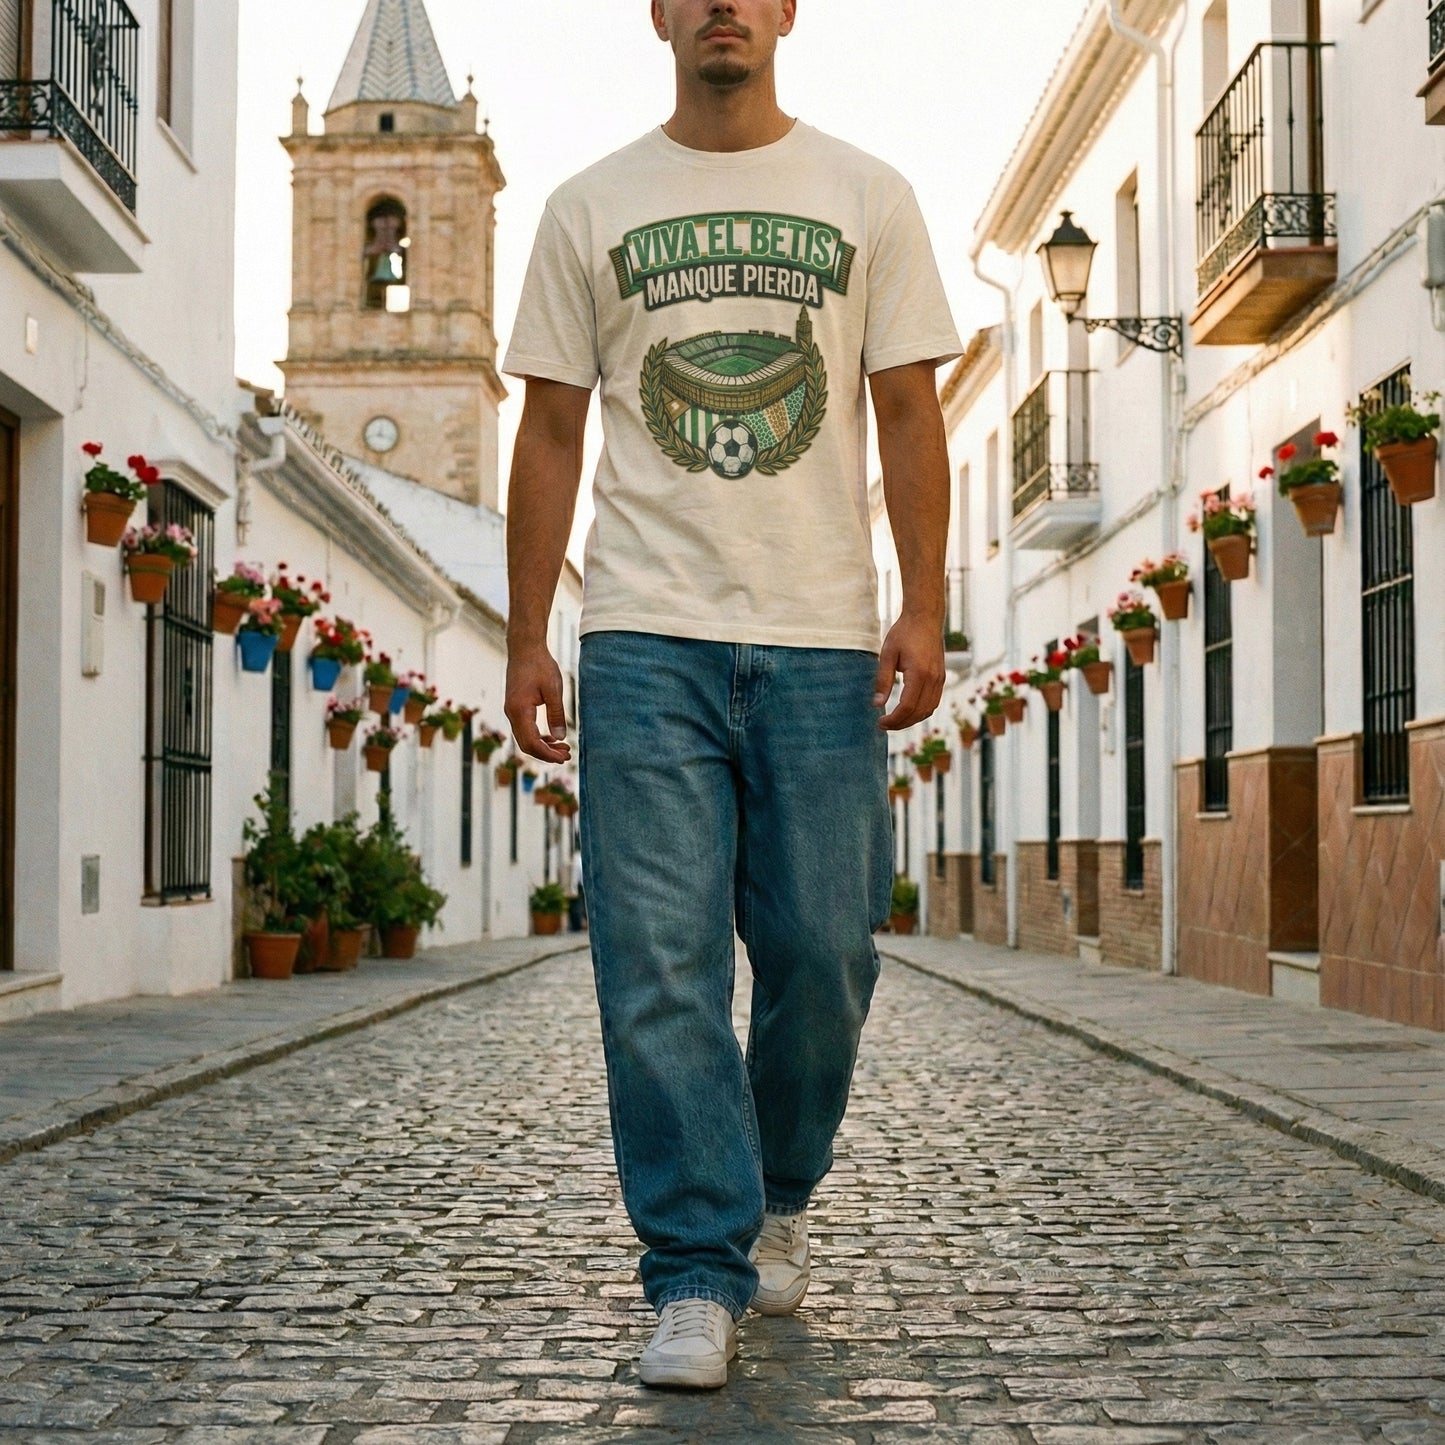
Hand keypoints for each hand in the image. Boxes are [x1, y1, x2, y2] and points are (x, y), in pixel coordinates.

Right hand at [505, 643, 571, 762]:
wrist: (525, 648)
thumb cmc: (540, 665)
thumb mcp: (554, 690)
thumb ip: (556, 714)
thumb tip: (560, 738)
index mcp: (520, 711)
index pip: (531, 743)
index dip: (548, 754)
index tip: (564, 757)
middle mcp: (511, 713)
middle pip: (526, 745)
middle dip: (546, 754)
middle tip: (566, 756)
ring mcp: (511, 710)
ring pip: (525, 738)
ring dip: (543, 746)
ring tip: (563, 748)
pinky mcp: (515, 707)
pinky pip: (524, 729)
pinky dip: (538, 736)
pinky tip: (552, 737)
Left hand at [874, 613, 944, 730]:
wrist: (925, 618)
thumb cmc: (904, 633)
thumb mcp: (888, 654)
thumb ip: (883, 680)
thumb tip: (877, 704)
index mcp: (919, 674)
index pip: (907, 707)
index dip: (893, 720)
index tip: (880, 723)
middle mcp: (933, 679)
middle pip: (918, 712)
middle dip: (901, 723)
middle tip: (884, 725)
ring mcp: (940, 679)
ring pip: (928, 710)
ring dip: (912, 719)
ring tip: (894, 720)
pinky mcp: (941, 677)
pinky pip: (933, 702)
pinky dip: (921, 711)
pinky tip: (908, 711)